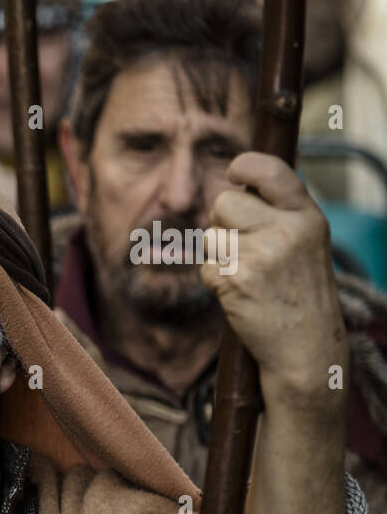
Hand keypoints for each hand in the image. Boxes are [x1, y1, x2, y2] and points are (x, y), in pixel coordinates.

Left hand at [201, 152, 347, 415]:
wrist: (305, 347)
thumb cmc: (299, 293)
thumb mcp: (305, 243)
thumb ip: (278, 212)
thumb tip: (235, 181)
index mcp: (307, 217)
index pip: (271, 170)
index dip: (244, 166)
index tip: (234, 172)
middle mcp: (287, 230)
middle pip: (224, 202)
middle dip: (223, 223)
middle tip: (244, 249)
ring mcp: (261, 254)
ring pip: (211, 236)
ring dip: (219, 255)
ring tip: (248, 276)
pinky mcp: (236, 279)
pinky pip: (206, 268)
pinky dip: (216, 282)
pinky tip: (241, 296)